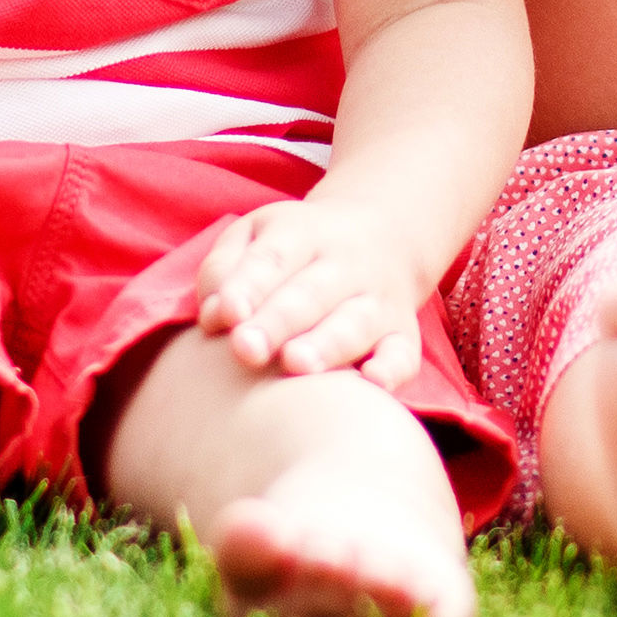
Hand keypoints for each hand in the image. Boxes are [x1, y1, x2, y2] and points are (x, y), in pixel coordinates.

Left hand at [196, 198, 430, 387]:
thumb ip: (225, 268)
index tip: (227, 313)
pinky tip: (373, 383)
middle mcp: (347, 264)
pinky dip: (392, 370)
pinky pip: (403, 355)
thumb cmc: (296, 247)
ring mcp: (378, 300)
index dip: (249, 285)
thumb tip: (214, 317)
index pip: (273, 258)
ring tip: (297, 364)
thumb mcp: (256, 233)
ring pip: (355, 324)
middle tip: (246, 349)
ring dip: (327, 345)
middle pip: (311, 294)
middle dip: (278, 322)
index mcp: (303, 234)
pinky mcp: (403, 335)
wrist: (383, 233)